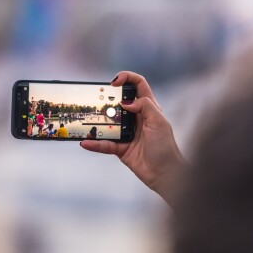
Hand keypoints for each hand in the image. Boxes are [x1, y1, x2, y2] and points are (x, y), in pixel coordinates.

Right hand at [80, 71, 184, 205]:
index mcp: (148, 108)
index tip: (114, 82)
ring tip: (87, 119)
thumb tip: (127, 102)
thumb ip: (145, 106)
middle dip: (107, 98)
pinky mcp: (120, 147)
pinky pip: (104, 144)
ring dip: (97, 121)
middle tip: (98, 99)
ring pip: (108, 122)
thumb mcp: (159, 122)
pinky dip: (95, 144)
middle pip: (119, 101)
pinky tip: (86, 143)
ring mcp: (127, 132)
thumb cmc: (166, 147)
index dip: (127, 78)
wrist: (164, 174)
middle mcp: (136, 117)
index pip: (138, 85)